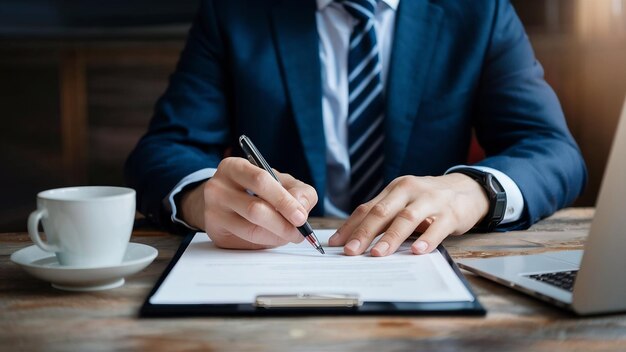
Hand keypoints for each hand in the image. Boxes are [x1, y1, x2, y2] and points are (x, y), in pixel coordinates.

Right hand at [180, 157, 317, 249]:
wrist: (225, 200)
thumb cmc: (256, 189)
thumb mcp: (280, 181)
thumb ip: (299, 191)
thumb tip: (302, 208)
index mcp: (233, 167)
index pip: (260, 181)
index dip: (284, 200)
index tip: (301, 217)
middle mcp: (218, 188)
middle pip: (255, 209)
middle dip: (283, 224)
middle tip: (299, 232)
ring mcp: (213, 212)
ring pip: (251, 231)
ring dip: (277, 236)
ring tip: (289, 235)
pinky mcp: (215, 233)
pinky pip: (246, 242)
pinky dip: (266, 243)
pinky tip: (273, 236)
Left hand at [328, 174, 489, 255]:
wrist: (468, 189)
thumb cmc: (430, 200)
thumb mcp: (405, 202)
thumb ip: (385, 216)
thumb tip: (356, 238)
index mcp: (394, 189)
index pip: (367, 208)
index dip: (350, 226)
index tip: (336, 243)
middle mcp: (409, 190)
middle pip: (382, 212)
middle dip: (364, 233)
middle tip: (351, 251)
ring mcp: (431, 200)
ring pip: (406, 218)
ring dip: (391, 237)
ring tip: (378, 254)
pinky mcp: (451, 212)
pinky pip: (438, 226)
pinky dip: (427, 239)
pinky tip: (418, 251)